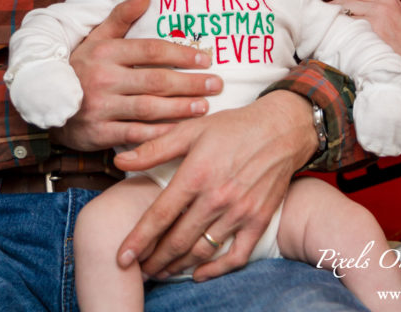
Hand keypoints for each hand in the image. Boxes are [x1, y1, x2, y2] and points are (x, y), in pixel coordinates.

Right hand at [50, 0, 221, 151]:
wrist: (46, 102)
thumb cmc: (82, 66)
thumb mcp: (97, 38)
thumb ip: (122, 16)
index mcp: (106, 52)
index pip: (151, 50)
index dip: (181, 54)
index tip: (205, 59)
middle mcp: (103, 78)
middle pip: (155, 81)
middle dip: (189, 84)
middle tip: (215, 85)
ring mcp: (100, 107)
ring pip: (148, 109)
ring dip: (180, 109)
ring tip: (204, 107)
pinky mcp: (97, 133)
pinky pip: (134, 134)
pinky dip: (158, 134)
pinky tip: (179, 131)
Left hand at [114, 90, 316, 280]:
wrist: (281, 128)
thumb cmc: (233, 126)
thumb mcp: (192, 129)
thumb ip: (155, 148)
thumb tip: (119, 160)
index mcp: (197, 174)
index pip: (160, 216)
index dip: (139, 240)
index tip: (122, 258)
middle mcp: (217, 197)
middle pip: (178, 240)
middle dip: (154, 259)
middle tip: (139, 270)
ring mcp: (239, 211)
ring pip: (202, 251)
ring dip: (178, 266)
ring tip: (161, 272)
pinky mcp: (258, 220)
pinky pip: (236, 255)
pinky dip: (216, 270)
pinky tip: (198, 274)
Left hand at [314, 0, 400, 70]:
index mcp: (385, 0)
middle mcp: (378, 7)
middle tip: (309, 3)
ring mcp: (373, 22)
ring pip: (341, 13)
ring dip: (326, 17)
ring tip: (314, 19)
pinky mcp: (369, 38)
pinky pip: (346, 31)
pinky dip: (334, 31)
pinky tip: (325, 34)